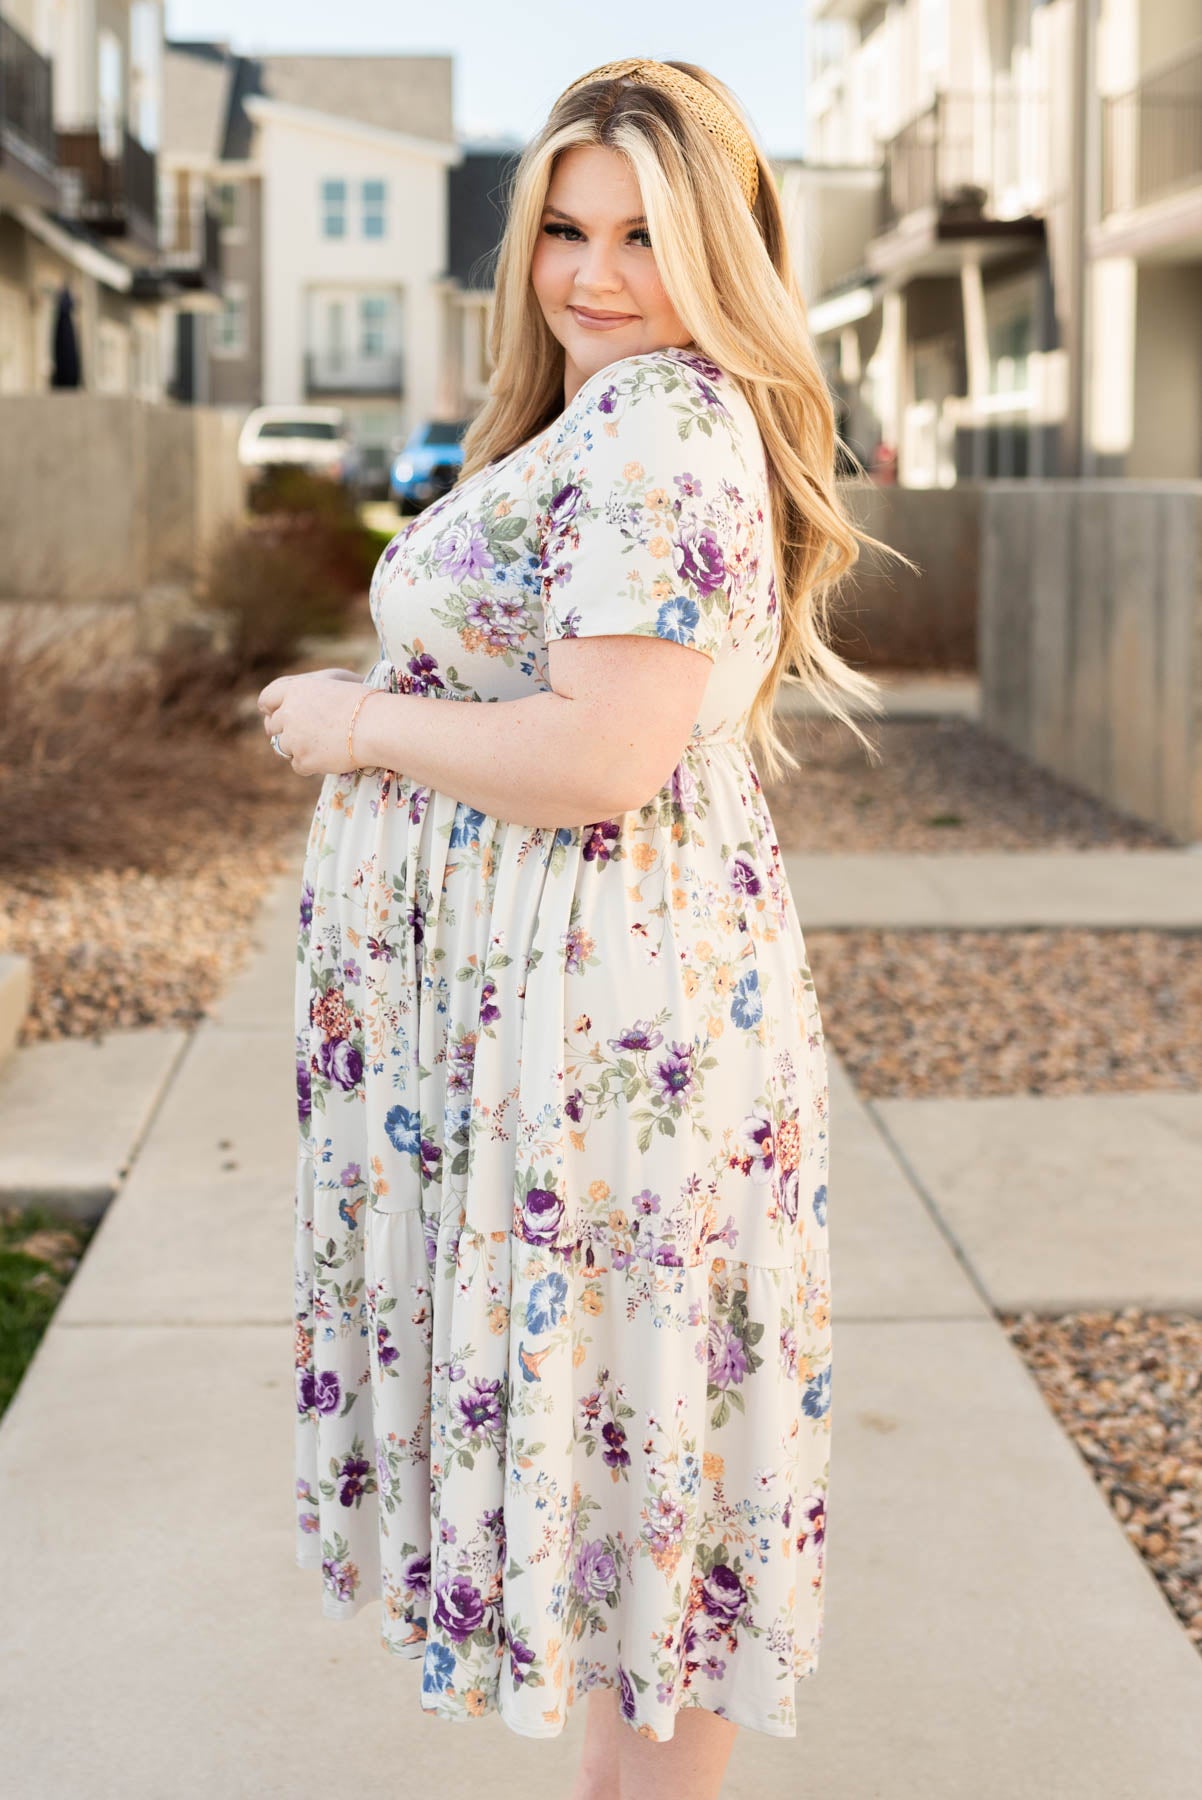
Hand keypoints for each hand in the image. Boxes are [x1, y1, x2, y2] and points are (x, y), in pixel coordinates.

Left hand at [256, 670, 372, 776]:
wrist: (377, 726)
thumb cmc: (364, 700)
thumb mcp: (336, 680)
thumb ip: (310, 687)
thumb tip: (297, 698)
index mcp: (295, 689)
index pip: (266, 700)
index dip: (271, 709)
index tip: (276, 716)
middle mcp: (288, 713)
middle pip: (272, 727)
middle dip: (286, 731)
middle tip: (303, 736)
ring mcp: (293, 739)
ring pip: (283, 748)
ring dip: (299, 748)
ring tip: (323, 746)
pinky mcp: (303, 760)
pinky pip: (298, 765)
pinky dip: (311, 764)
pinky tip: (328, 757)